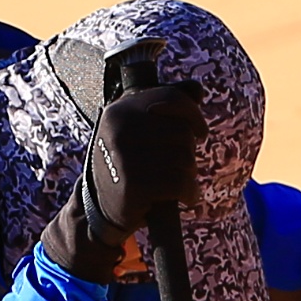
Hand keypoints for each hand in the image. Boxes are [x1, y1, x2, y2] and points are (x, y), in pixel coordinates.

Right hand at [41, 77, 207, 279]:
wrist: (100, 211)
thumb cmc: (128, 167)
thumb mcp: (139, 131)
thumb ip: (166, 107)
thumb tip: (197, 89)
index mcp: (121, 109)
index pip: (172, 97)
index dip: (193, 114)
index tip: (200, 132)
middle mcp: (119, 127)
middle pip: (183, 131)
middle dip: (188, 153)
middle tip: (178, 168)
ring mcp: (124, 155)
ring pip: (185, 158)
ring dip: (190, 175)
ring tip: (180, 185)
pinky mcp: (132, 184)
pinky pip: (180, 182)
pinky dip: (189, 192)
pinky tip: (186, 197)